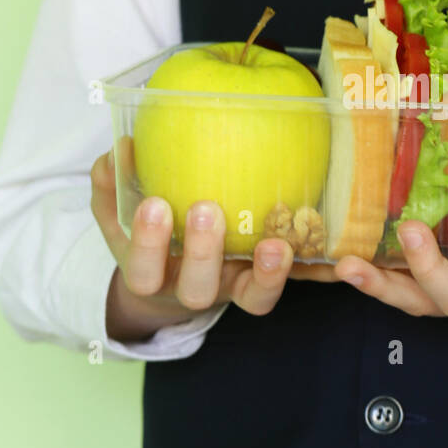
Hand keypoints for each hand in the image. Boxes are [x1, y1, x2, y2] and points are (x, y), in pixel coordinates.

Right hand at [90, 143, 334, 342]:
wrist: (175, 279)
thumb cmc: (150, 237)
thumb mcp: (122, 214)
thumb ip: (114, 185)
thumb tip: (119, 148)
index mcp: (154, 273)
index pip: (144, 270)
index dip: (150, 243)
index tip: (156, 203)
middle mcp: (196, 287)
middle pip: (197, 288)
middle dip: (201, 252)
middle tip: (207, 208)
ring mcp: (236, 287)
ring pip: (254, 298)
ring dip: (268, 274)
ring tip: (276, 243)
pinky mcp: (269, 282)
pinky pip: (295, 284)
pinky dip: (315, 272)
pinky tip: (333, 251)